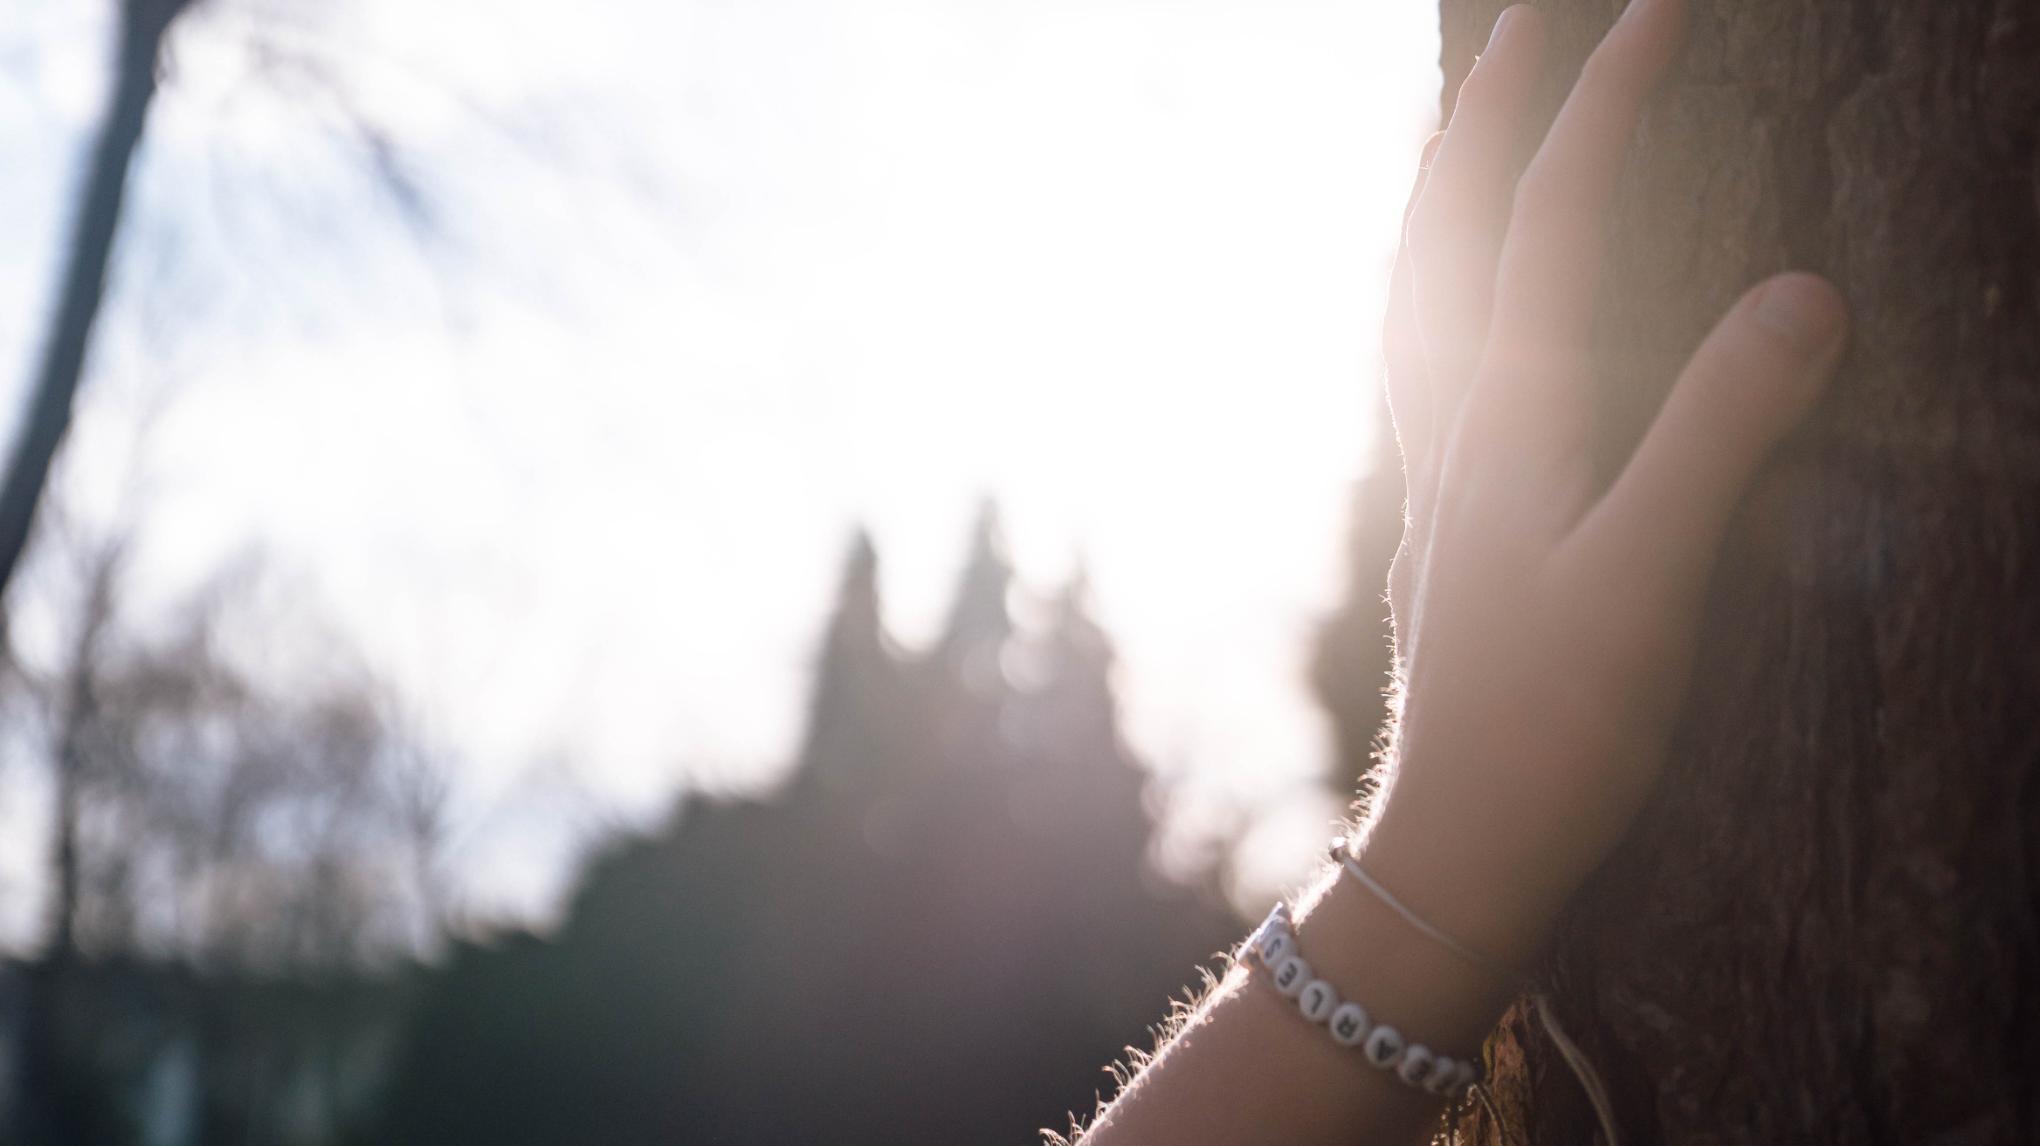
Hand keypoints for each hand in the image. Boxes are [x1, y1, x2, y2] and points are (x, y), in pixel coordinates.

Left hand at [1358, 0, 1847, 965]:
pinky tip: (1457, 305)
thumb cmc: (1553, 730)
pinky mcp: (1449, 516)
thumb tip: (1804, 293)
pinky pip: (1424, 360)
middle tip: (1536, 12)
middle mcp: (1457, 423)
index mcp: (1509, 418)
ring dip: (1451, 186)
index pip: (1555, 221)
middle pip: (1454, 229)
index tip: (1656, 7)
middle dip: (1492, 108)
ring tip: (1477, 119)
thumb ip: (1722, 435)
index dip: (1604, 105)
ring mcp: (1440, 469)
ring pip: (1422, 289)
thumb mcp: (1651, 584)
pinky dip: (1438, 288)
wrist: (1459, 839)